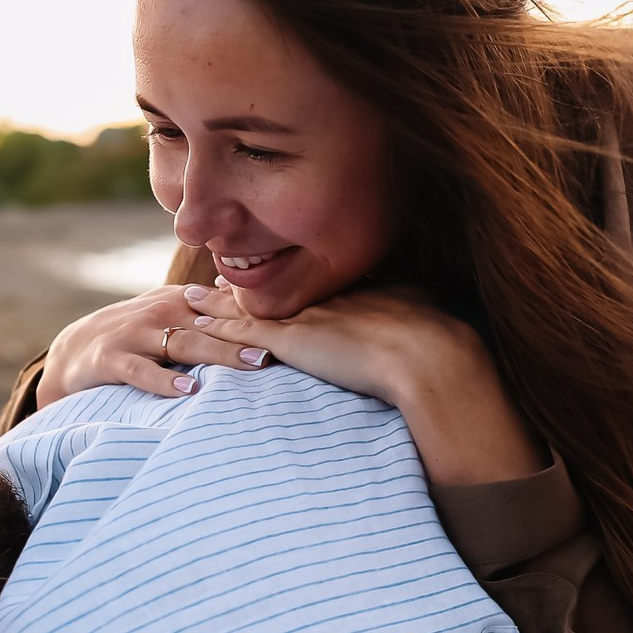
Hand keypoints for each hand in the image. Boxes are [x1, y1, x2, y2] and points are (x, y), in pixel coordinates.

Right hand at [33, 284, 270, 407]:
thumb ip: (205, 304)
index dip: (257, 317)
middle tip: (282, 348)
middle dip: (248, 335)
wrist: (73, 348)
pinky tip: (189, 391)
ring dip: (221, 354)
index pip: (224, 307)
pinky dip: (165, 381)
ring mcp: (136, 335)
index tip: (294, 328)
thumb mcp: (167, 311)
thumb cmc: (133, 332)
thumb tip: (242, 290)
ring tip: (254, 365)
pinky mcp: (112, 360)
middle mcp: (161, 313)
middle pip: (213, 324)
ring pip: (185, 344)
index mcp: (178, 302)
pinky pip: (143, 371)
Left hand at [194, 284, 550, 486]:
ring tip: (189, 294)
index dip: (287, 280)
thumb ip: (424, 323)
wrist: (432, 358)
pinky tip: (192, 321)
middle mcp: (328, 295)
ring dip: (216, 301)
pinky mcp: (293, 341)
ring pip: (249, 306)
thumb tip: (443, 337)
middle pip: (275, 287)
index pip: (313, 283)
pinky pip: (241, 332)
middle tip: (214, 275)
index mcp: (361, 290)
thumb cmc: (444, 351)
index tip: (268, 275)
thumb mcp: (433, 323)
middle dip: (242, 283)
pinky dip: (214, 326)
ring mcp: (309, 316)